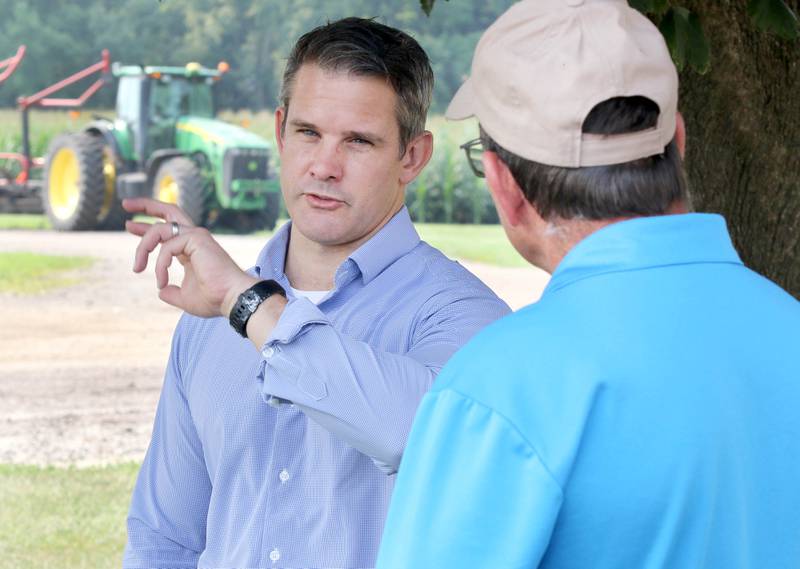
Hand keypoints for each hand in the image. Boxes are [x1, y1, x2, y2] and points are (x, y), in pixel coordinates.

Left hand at [123, 198, 257, 317]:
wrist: (231, 299)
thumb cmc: (214, 300)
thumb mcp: (185, 298)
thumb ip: (172, 293)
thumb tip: (161, 291)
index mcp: (192, 249)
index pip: (167, 231)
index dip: (146, 228)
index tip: (130, 226)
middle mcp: (194, 238)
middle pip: (169, 211)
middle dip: (146, 205)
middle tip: (125, 204)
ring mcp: (196, 236)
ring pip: (160, 228)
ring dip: (143, 246)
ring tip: (137, 267)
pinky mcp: (197, 239)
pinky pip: (167, 246)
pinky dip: (160, 264)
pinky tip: (162, 280)